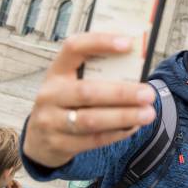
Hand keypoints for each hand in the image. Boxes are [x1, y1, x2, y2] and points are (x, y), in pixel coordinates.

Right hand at [23, 33, 156, 167]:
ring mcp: (51, 121)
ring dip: (123, 116)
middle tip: (148, 93)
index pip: (74, 47)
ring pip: (91, 120)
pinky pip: (93, 140)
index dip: (100, 42)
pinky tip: (134, 127)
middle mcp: (50, 94)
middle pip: (87, 91)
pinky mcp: (59, 144)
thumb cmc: (67, 101)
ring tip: (148, 113)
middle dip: (121, 93)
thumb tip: (135, 62)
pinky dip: (117, 133)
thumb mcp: (71, 82)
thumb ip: (96, 74)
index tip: (128, 43)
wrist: (39, 139)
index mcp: (56, 71)